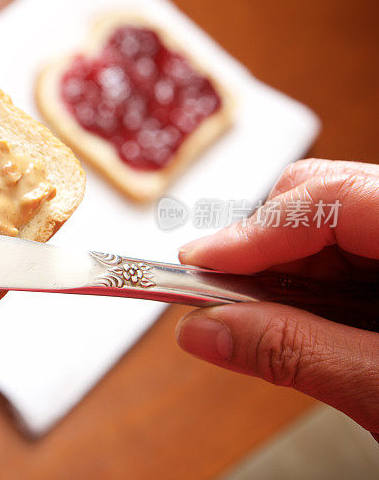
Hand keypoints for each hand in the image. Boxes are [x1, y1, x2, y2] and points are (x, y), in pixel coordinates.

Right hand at [175, 158, 378, 439]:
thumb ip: (294, 354)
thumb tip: (205, 330)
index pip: (339, 198)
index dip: (257, 229)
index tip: (199, 261)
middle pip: (330, 196)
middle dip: (265, 245)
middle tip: (218, 292)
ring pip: (333, 225)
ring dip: (283, 270)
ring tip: (256, 315)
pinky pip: (352, 254)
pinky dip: (312, 285)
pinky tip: (298, 316)